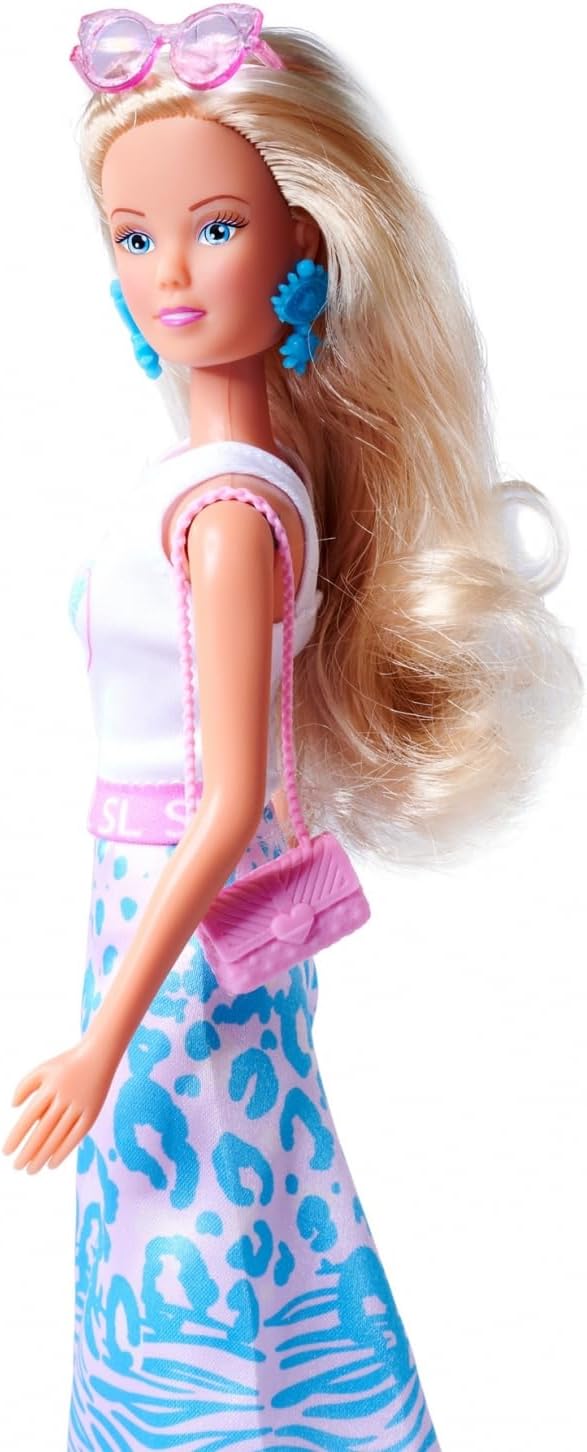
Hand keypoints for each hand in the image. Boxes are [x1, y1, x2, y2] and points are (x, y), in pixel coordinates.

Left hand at [2, 1038, 115, 1173]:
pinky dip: (64, 1151)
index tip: (6, 1151)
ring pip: (58, 1137)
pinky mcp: (92, 1114)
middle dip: (28, 1151)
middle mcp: (63, 1099)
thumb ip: (24, 1086)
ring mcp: (79, 1107)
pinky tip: (52, 1164)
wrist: (98, 1055)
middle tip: (16, 1167)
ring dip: (43, 1156)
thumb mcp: (42, 1069)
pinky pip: (76, 1137)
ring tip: (31, 1170)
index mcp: (49, 1088)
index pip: (28, 1118)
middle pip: (43, 1131)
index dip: (17, 1136)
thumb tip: (13, 1108)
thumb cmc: (66, 1064)